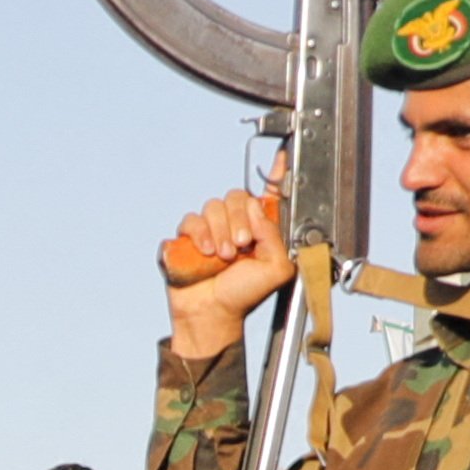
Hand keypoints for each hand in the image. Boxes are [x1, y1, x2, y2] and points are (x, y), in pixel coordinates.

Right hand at [164, 182, 293, 360]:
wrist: (212, 314)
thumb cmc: (245, 294)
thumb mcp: (277, 267)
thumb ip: (275, 235)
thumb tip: (255, 211)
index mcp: (261, 226)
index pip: (270, 192)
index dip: (276, 173)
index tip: (282, 155)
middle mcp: (236, 222)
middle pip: (237, 195)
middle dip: (240, 220)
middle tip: (241, 245)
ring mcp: (210, 228)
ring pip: (214, 206)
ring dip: (220, 231)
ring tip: (223, 256)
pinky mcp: (187, 237)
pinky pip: (191, 220)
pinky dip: (199, 234)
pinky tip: (205, 252)